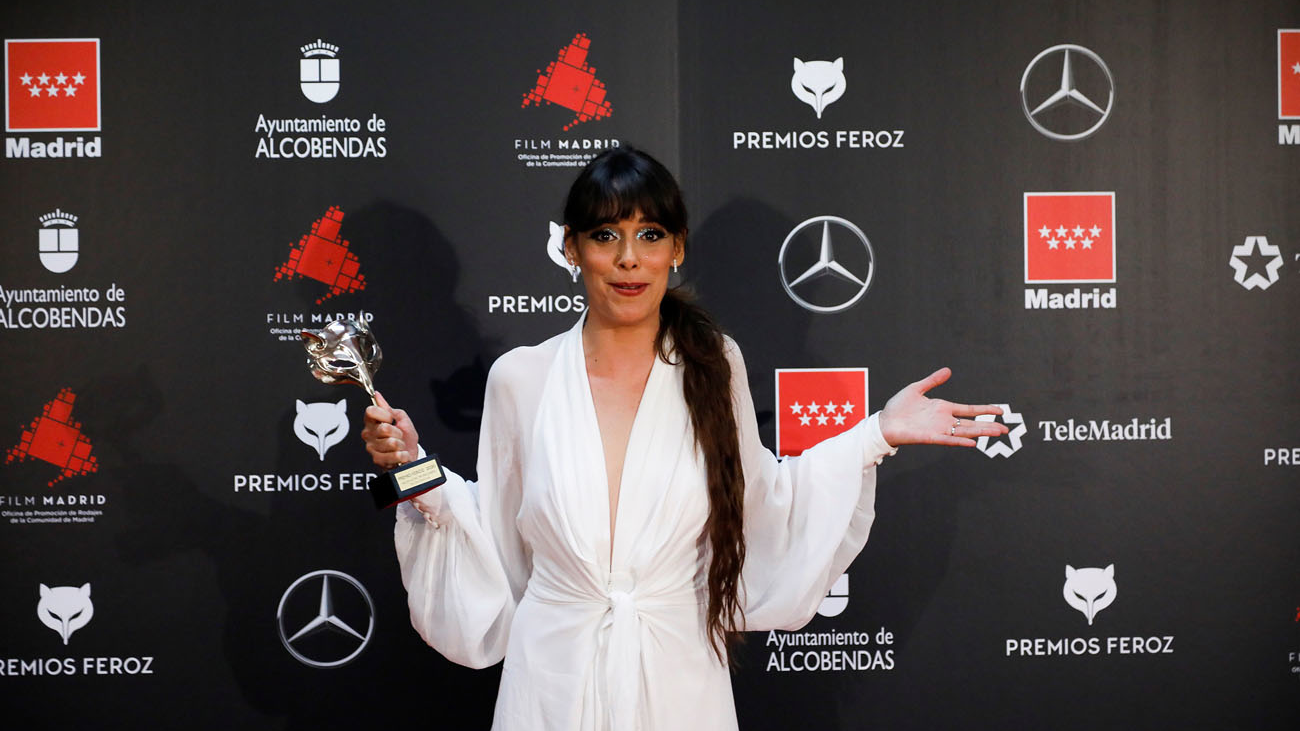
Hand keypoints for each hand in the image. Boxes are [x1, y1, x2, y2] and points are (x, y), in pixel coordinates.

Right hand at [361, 391, 419, 468]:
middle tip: (399, 436)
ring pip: (391, 442)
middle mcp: (368, 434)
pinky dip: (403, 455)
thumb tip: (377, 395)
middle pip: (384, 428)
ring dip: (401, 445)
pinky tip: (401, 456)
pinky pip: (395, 455)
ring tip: (400, 447)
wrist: (410, 455)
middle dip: (398, 432)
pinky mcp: (377, 460)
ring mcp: (371, 448)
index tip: (391, 420)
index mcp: (372, 422)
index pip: (371, 411)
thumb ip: (389, 408)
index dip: (385, 414)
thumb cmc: (405, 438)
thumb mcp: (401, 419)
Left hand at [878, 368, 1008, 446]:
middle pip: (971, 423)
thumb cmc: (898, 407)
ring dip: (981, 432)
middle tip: (1006, 429)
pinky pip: (948, 440)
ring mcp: (939, 429)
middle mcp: (944, 420)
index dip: (984, 409)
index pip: (969, 409)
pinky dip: (960, 441)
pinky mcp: (930, 437)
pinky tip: (972, 442)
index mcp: (943, 408)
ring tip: (997, 433)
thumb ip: (932, 380)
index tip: (1000, 411)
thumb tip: (948, 371)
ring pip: (965, 432)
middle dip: (989, 426)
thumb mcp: (916, 389)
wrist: (884, 421)